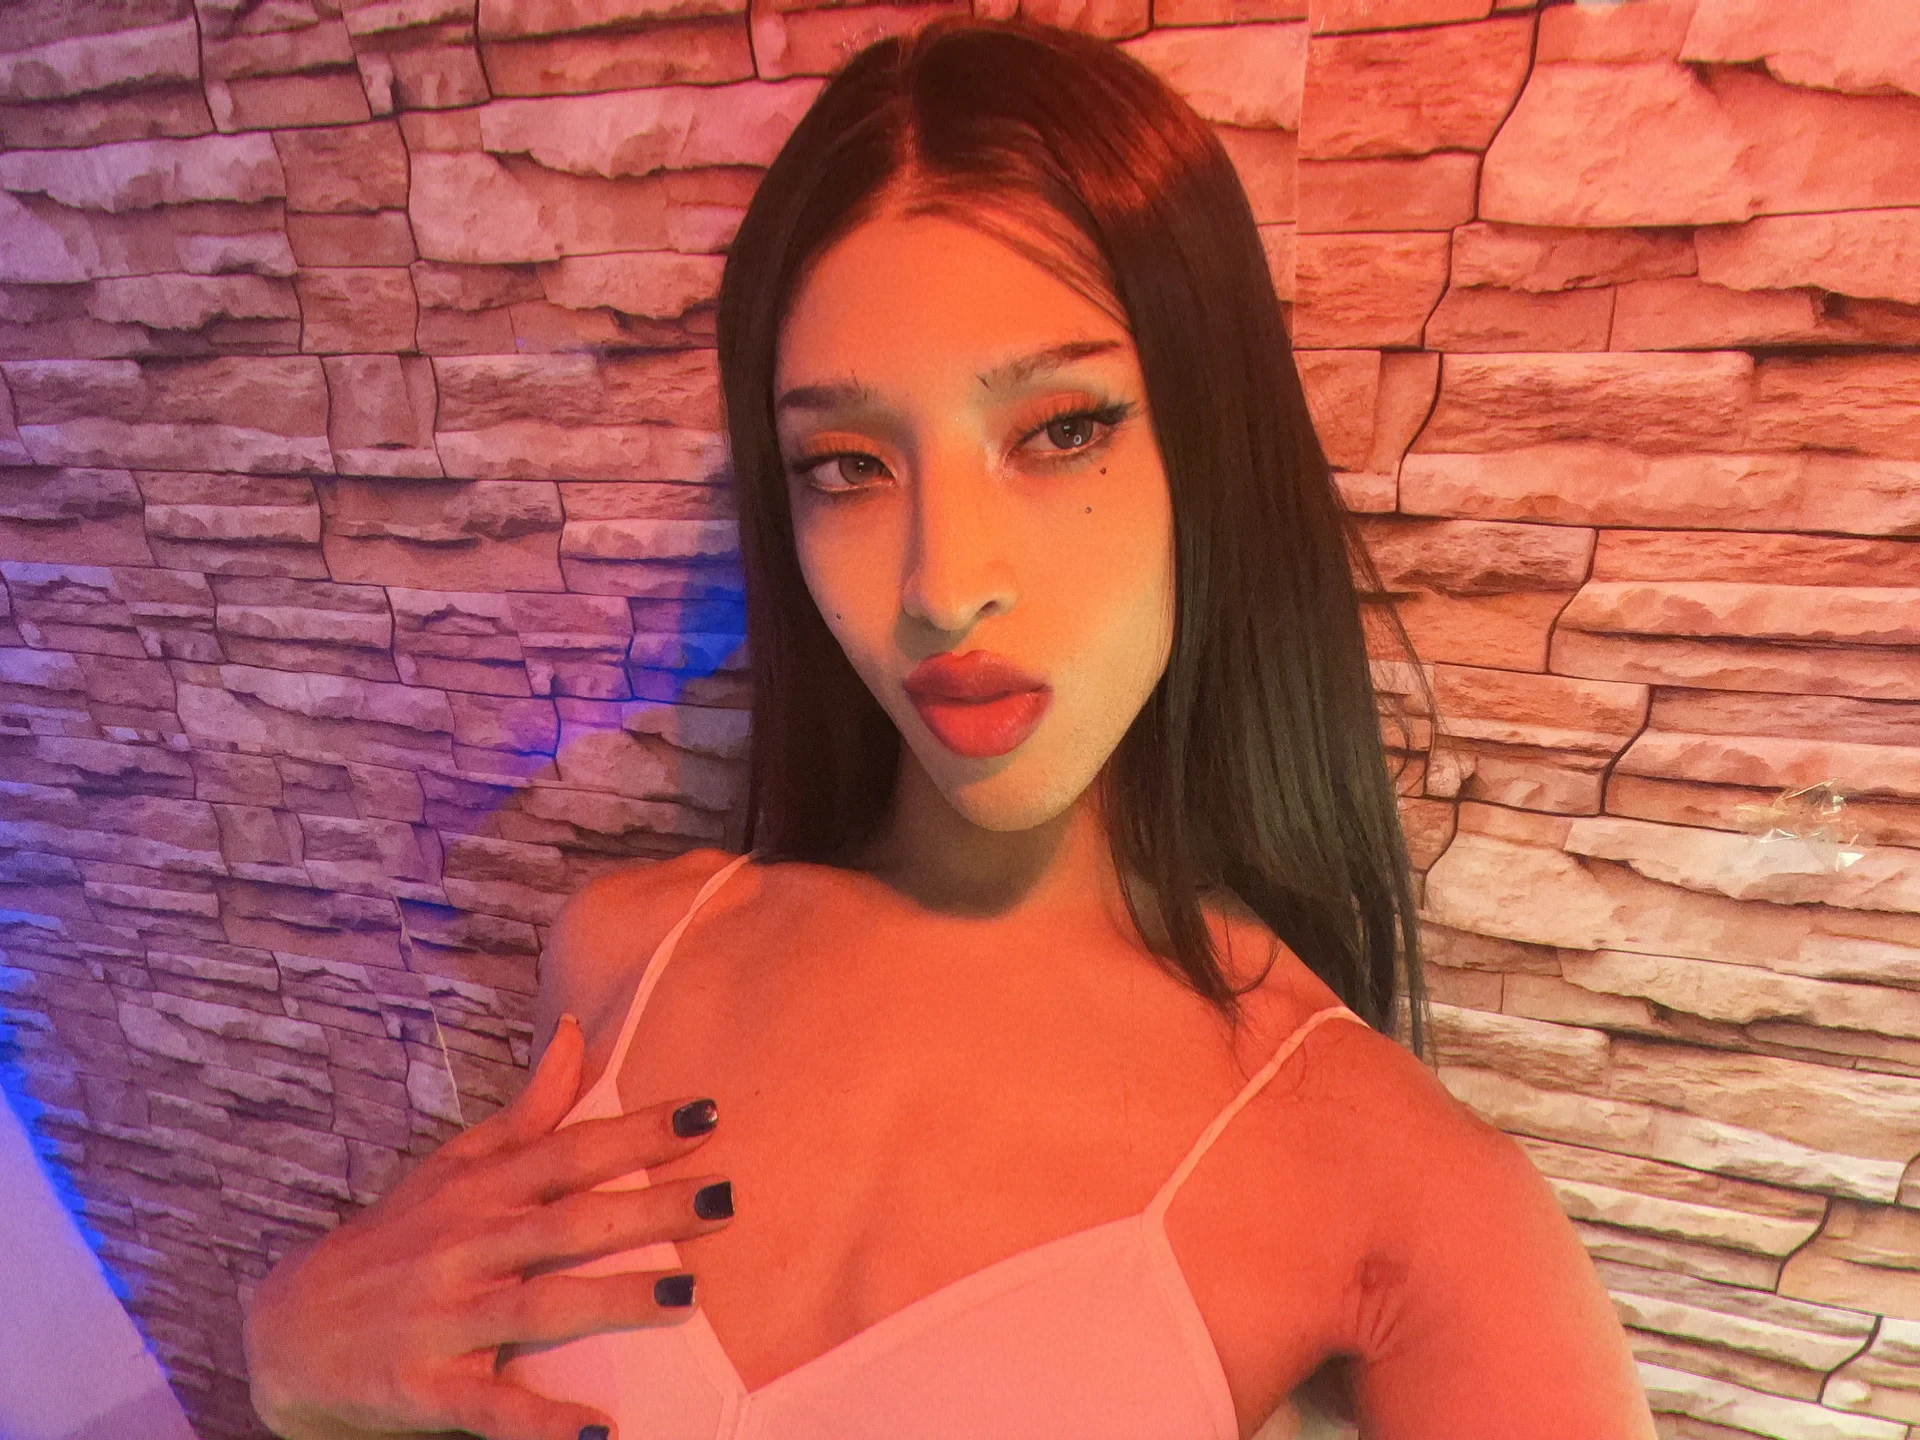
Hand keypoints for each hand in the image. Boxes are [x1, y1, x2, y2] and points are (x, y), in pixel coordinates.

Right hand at [242, 1014, 731, 1439]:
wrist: (283, 1331)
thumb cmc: (393, 1240)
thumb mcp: (453, 1167)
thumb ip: (527, 1110)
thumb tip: (577, 1030)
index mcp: (479, 1191)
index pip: (568, 1151)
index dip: (635, 1130)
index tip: (706, 1114)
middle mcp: (465, 1246)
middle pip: (567, 1221)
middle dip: (647, 1208)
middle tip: (724, 1197)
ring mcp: (442, 1317)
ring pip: (538, 1305)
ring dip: (613, 1299)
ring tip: (686, 1294)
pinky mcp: (423, 1387)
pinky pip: (489, 1404)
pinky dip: (541, 1420)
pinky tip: (597, 1428)